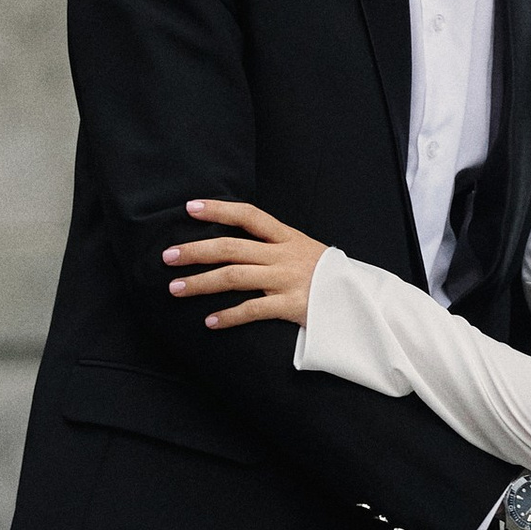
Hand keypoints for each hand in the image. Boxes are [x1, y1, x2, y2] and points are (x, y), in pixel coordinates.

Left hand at [164, 199, 330, 331]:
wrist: (363, 302)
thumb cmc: (328, 278)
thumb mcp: (306, 251)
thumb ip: (276, 247)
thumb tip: (239, 246)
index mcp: (287, 238)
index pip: (249, 216)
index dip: (219, 209)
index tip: (190, 208)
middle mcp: (284, 255)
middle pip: (231, 247)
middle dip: (195, 251)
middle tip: (167, 257)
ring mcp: (287, 280)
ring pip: (234, 277)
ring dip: (201, 283)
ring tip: (175, 289)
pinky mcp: (291, 306)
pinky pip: (252, 310)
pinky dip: (228, 316)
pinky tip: (209, 322)